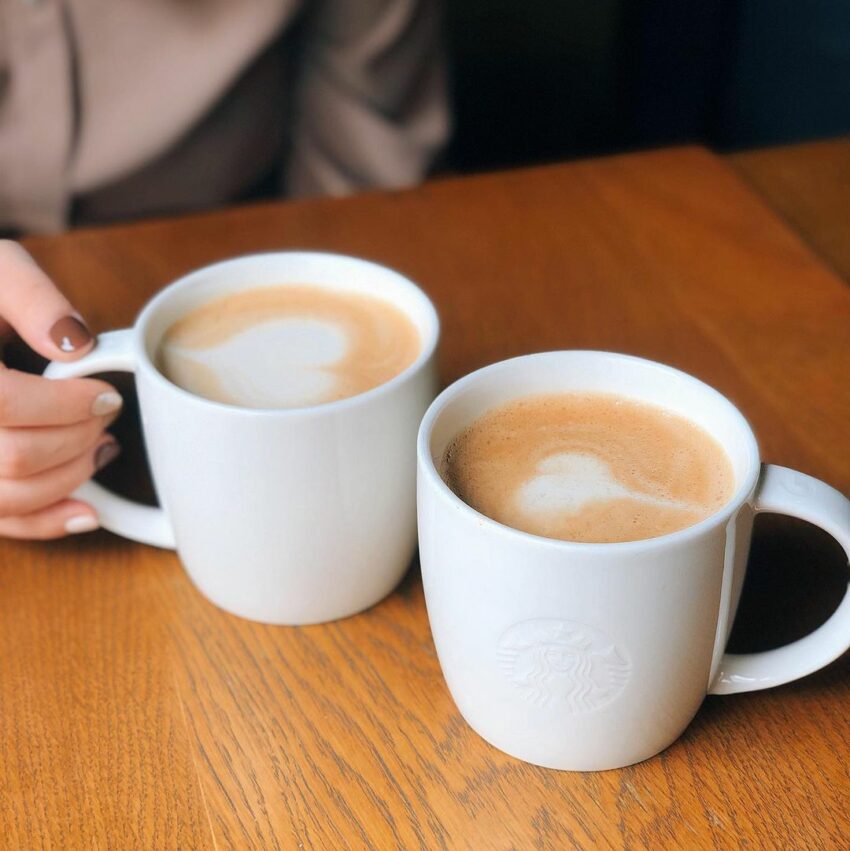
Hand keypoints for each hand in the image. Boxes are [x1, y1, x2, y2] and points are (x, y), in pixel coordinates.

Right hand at [0, 241, 121, 538]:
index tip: (106, 396)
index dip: (67, 405)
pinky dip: (46, 522)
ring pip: (8, 496)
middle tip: (106, 412)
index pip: (5, 403)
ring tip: (100, 446)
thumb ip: (32, 298)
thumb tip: (76, 344)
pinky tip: (87, 511)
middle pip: (16, 456)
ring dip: (72, 477)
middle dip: (78, 437)